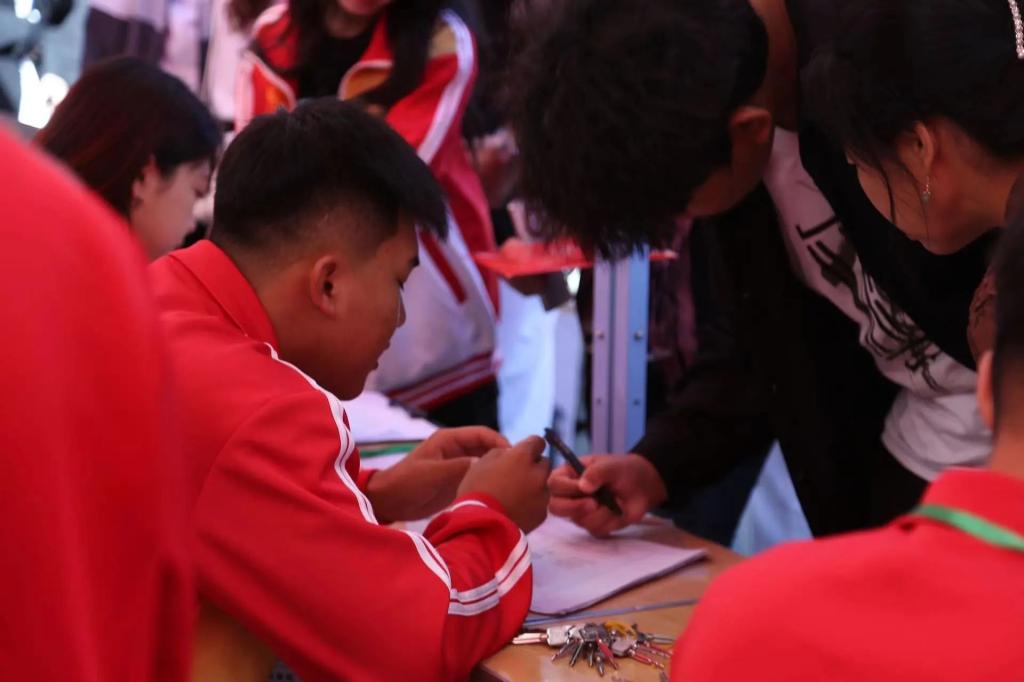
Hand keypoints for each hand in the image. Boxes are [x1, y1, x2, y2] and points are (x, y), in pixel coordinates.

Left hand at [365, 427, 508, 521]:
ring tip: (515, 482)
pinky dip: (489, 481)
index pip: (482, 434)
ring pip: (485, 463)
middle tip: (521, 470)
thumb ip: (458, 467)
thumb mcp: (433, 473)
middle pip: (487, 447)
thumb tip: (486, 463)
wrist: (389, 502)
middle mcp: (456, 449)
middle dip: (503, 456)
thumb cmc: (407, 483)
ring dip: (497, 469)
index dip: (499, 441)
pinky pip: (478, 477)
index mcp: (449, 440)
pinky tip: (501, 492)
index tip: (514, 455)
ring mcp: (457, 465)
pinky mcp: (457, 481)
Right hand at [457, 436, 549, 531]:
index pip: (537, 441)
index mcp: (522, 456)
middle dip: (534, 466)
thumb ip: (501, 453)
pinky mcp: (543, 513)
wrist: (482, 527)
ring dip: (535, 485)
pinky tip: (518, 509)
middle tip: (517, 476)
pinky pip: (541, 502)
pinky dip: (533, 503)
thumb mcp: (482, 463)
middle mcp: (538, 473)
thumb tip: (511, 453)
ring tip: (517, 496)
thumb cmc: (477, 491)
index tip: (521, 454)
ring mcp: (543, 494)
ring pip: (544, 484)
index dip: (529, 447)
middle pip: (544, 463)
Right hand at [548, 454, 667, 536]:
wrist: (642, 486)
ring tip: (614, 501)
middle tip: (594, 503)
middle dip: (575, 507)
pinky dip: (609, 520)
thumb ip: (597, 472)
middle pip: (555, 508)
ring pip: (578, 520)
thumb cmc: (622, 470)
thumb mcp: (611, 465)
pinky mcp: (593, 525)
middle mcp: (569, 495)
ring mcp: (580, 512)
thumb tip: (583, 487)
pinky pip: (595, 529)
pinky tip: (617, 510)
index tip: (584, 487)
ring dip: (600, 513)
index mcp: (568, 475)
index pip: (553, 484)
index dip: (565, 488)